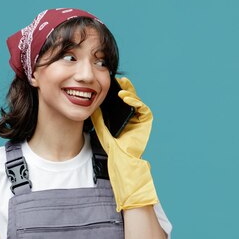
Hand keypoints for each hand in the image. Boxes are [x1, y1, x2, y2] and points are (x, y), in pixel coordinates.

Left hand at [91, 76, 158, 211]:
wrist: (119, 158)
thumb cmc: (111, 146)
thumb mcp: (100, 127)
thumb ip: (98, 116)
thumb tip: (92, 102)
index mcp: (123, 117)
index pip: (121, 100)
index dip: (118, 90)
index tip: (111, 82)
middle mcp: (133, 117)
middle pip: (131, 98)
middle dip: (125, 87)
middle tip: (119, 80)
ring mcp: (140, 119)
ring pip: (137, 101)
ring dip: (130, 93)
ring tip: (121, 90)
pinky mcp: (146, 122)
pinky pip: (143, 108)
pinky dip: (135, 101)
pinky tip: (126, 97)